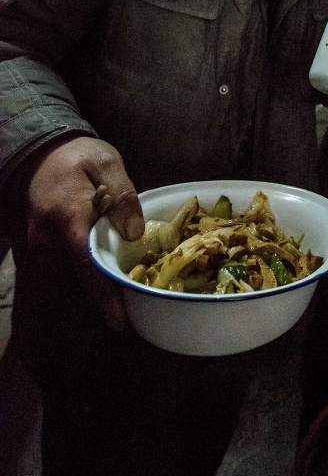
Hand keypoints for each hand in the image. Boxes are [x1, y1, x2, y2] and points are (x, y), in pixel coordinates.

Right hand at [25, 136, 144, 329]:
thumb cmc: (78, 157)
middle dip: (108, 298)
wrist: (41, 155)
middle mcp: (49, 240)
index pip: (86, 264)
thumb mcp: (107, 163)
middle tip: (137, 314)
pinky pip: (69, 269)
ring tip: (130, 300)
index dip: (105, 295)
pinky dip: (90, 276)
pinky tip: (112, 280)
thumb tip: (134, 234)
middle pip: (81, 278)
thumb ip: (122, 195)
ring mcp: (42, 247)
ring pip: (74, 277)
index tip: (121, 320)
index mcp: (68, 216)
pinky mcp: (44, 250)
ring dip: (100, 289)